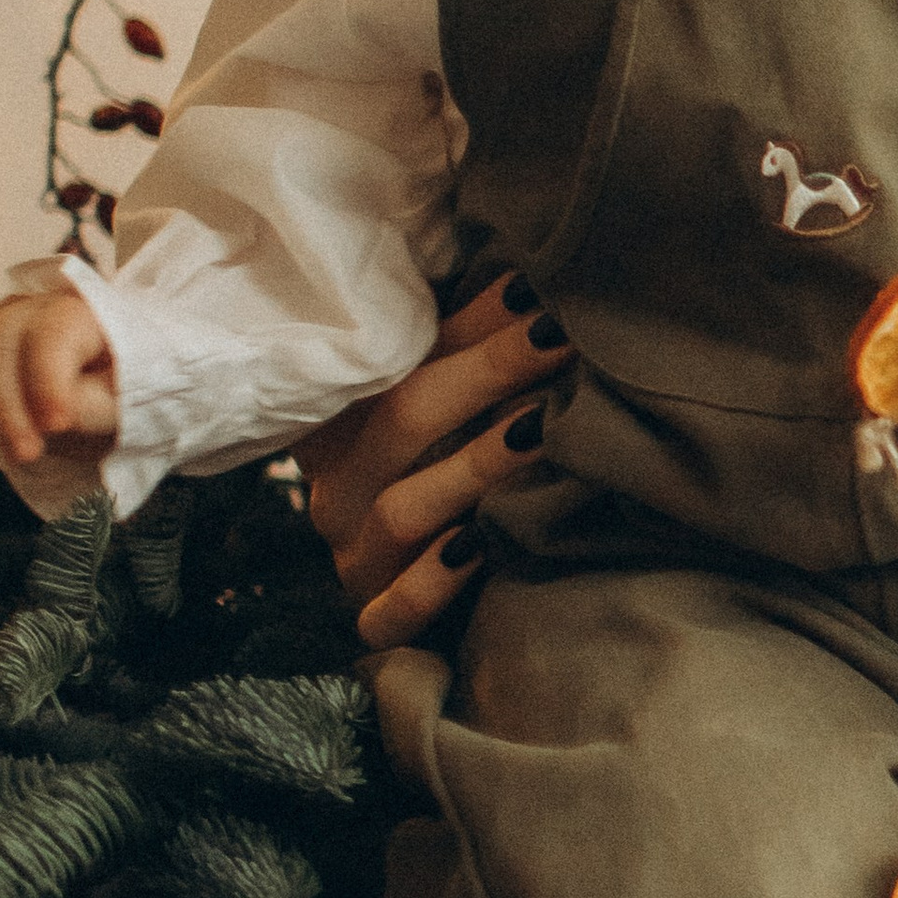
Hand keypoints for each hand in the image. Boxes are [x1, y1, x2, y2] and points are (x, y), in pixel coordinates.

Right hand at [0, 293, 118, 470]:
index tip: (57, 424)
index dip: (47, 378)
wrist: (118, 390)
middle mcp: (27, 313)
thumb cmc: (128, 392)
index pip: (50, 333)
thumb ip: (98, 402)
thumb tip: (57, 414)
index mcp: (77, 314)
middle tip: (26, 451)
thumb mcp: (132, 401)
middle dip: (4, 402)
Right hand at [297, 276, 572, 647]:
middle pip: (403, 421)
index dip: (471, 328)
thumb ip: (472, 348)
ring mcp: (355, 555)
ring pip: (403, 510)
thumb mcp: (451, 403)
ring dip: (474, 467)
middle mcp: (339, 486)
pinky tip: (477, 550)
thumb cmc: (449, 470)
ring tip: (540, 430)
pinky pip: (394, 610)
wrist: (433, 594)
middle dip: (487, 374)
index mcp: (347, 420)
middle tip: (558, 339)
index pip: (402, 362)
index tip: (537, 293)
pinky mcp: (376, 618)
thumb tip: (533, 279)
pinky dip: (432, 582)